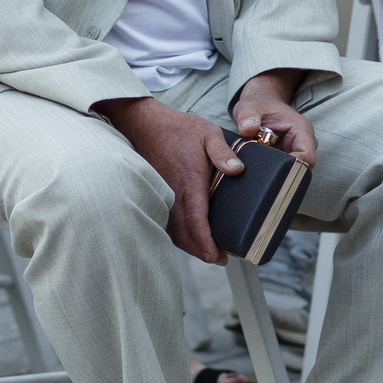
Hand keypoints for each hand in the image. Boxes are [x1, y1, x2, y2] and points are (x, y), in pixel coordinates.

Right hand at [99, 96, 242, 264]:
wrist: (144, 123)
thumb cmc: (177, 128)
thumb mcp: (207, 133)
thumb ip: (223, 152)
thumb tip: (238, 169)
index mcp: (189, 182)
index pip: (196, 220)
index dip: (205, 242)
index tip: (216, 256)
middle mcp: (173, 193)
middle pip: (185, 233)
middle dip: (200, 251)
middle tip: (218, 259)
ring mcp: (162, 194)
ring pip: (173, 230)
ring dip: (188, 245)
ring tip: (205, 251)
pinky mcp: (155, 192)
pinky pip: (164, 221)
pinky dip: (176, 234)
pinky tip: (186, 236)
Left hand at [230, 70, 317, 164]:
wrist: (261, 104)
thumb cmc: (258, 104)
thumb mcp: (249, 107)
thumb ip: (247, 116)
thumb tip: (247, 129)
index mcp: (301, 130)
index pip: (306, 157)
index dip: (292, 168)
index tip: (272, 171)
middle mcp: (303, 142)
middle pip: (301, 168)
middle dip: (283, 173)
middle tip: (262, 173)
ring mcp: (297, 150)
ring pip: (293, 170)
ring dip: (277, 172)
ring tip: (260, 168)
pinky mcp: (288, 156)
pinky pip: (284, 169)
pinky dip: (273, 170)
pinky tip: (261, 168)